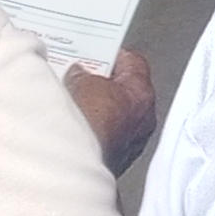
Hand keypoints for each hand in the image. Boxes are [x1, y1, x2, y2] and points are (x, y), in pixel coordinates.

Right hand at [64, 47, 157, 174]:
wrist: (74, 163)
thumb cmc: (88, 126)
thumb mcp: (80, 83)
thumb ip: (83, 74)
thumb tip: (78, 75)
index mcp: (143, 95)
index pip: (134, 63)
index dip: (113, 54)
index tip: (98, 51)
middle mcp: (143, 120)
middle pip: (124, 90)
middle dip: (102, 83)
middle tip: (80, 76)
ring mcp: (130, 143)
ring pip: (114, 116)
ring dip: (95, 109)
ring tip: (71, 101)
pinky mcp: (113, 159)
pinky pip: (104, 136)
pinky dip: (91, 130)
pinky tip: (71, 125)